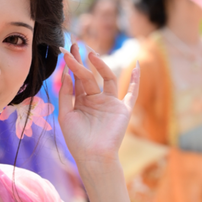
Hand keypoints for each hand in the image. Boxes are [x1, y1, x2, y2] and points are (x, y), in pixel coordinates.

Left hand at [58, 44, 139, 168]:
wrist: (93, 156)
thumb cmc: (77, 139)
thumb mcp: (65, 114)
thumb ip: (66, 93)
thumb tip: (66, 72)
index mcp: (81, 102)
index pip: (76, 79)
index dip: (72, 65)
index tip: (66, 50)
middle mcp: (96, 100)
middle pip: (89, 76)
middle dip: (81, 61)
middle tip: (74, 45)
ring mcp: (110, 103)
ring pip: (106, 79)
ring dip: (101, 66)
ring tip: (91, 55)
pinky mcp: (123, 110)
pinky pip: (132, 93)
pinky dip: (135, 81)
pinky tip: (136, 67)